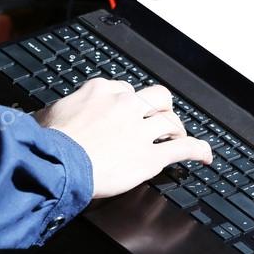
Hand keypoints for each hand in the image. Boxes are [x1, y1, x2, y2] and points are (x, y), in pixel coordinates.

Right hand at [35, 78, 212, 198]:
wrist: (56, 164)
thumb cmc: (47, 142)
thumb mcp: (47, 115)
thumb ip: (59, 112)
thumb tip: (47, 119)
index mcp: (101, 91)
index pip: (124, 89)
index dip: (128, 102)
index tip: (125, 112)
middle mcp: (125, 105)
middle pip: (156, 97)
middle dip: (160, 107)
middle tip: (159, 118)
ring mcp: (140, 130)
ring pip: (170, 120)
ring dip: (177, 128)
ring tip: (178, 136)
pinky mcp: (150, 156)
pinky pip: (183, 148)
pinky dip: (199, 150)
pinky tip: (205, 156)